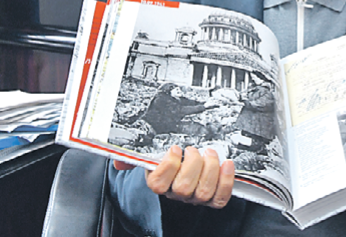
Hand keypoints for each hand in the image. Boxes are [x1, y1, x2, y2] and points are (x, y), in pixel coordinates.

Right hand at [113, 145, 234, 207]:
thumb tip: (118, 161)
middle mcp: (177, 194)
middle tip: (193, 149)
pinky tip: (227, 164)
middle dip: (191, 165)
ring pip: (203, 192)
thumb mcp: (151, 154)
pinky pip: (221, 196)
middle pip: (183, 189)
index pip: (159, 185)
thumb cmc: (170, 158)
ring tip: (210, 153)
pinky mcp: (214, 198)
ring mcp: (196, 197)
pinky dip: (226, 180)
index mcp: (159, 183)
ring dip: (209, 169)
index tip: (174, 147)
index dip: (168, 166)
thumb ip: (134, 156)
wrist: (188, 163)